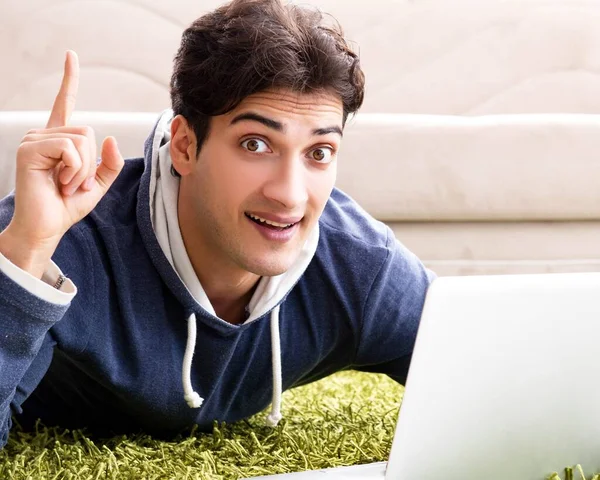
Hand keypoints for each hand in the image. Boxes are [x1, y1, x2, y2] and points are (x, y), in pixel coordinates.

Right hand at [0, 51, 123, 277]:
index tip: (71, 55)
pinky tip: (59, 183)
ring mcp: (34, 140)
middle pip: (88, 131)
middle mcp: (44, 135)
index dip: (70, 80)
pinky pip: (69, 149)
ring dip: (82, 170)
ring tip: (66, 185)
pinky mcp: (29, 149)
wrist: (46, 228)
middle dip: (90, 163)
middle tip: (74, 184)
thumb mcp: (97, 184)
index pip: (64, 104)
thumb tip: (112, 139)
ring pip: (81, 140)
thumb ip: (109, 163)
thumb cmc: (66, 206)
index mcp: (59, 141)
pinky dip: (73, 170)